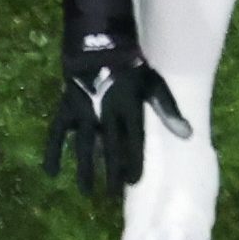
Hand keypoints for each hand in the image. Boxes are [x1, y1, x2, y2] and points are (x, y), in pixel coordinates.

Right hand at [47, 0, 180, 194]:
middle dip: (110, 173)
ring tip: (85, 192)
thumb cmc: (131, 66)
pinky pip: (57, 133)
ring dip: (84, 169)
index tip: (134, 182)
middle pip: (109, 148)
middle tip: (110, 196)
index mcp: (129, 108)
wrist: (98, 43)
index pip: (133, 141)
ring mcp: (84, 111)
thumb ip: (168, 110)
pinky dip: (53, 152)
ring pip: (83, 145)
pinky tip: (51, 172)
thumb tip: (188, 135)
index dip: (134, 162)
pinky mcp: (68, 108)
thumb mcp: (153, 84)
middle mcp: (106, 113)